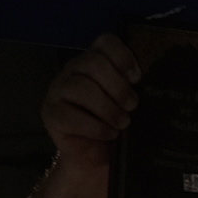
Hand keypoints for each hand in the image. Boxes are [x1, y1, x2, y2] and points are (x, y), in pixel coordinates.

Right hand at [39, 33, 142, 156]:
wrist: (92, 155)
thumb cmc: (111, 124)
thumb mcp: (124, 103)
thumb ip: (130, 88)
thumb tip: (146, 84)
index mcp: (93, 61)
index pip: (105, 42)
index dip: (123, 56)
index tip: (137, 78)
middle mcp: (73, 70)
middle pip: (94, 63)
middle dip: (118, 86)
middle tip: (132, 105)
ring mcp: (58, 90)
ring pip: (82, 87)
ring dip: (108, 108)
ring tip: (122, 123)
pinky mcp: (51, 113)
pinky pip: (71, 115)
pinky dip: (96, 127)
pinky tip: (109, 133)